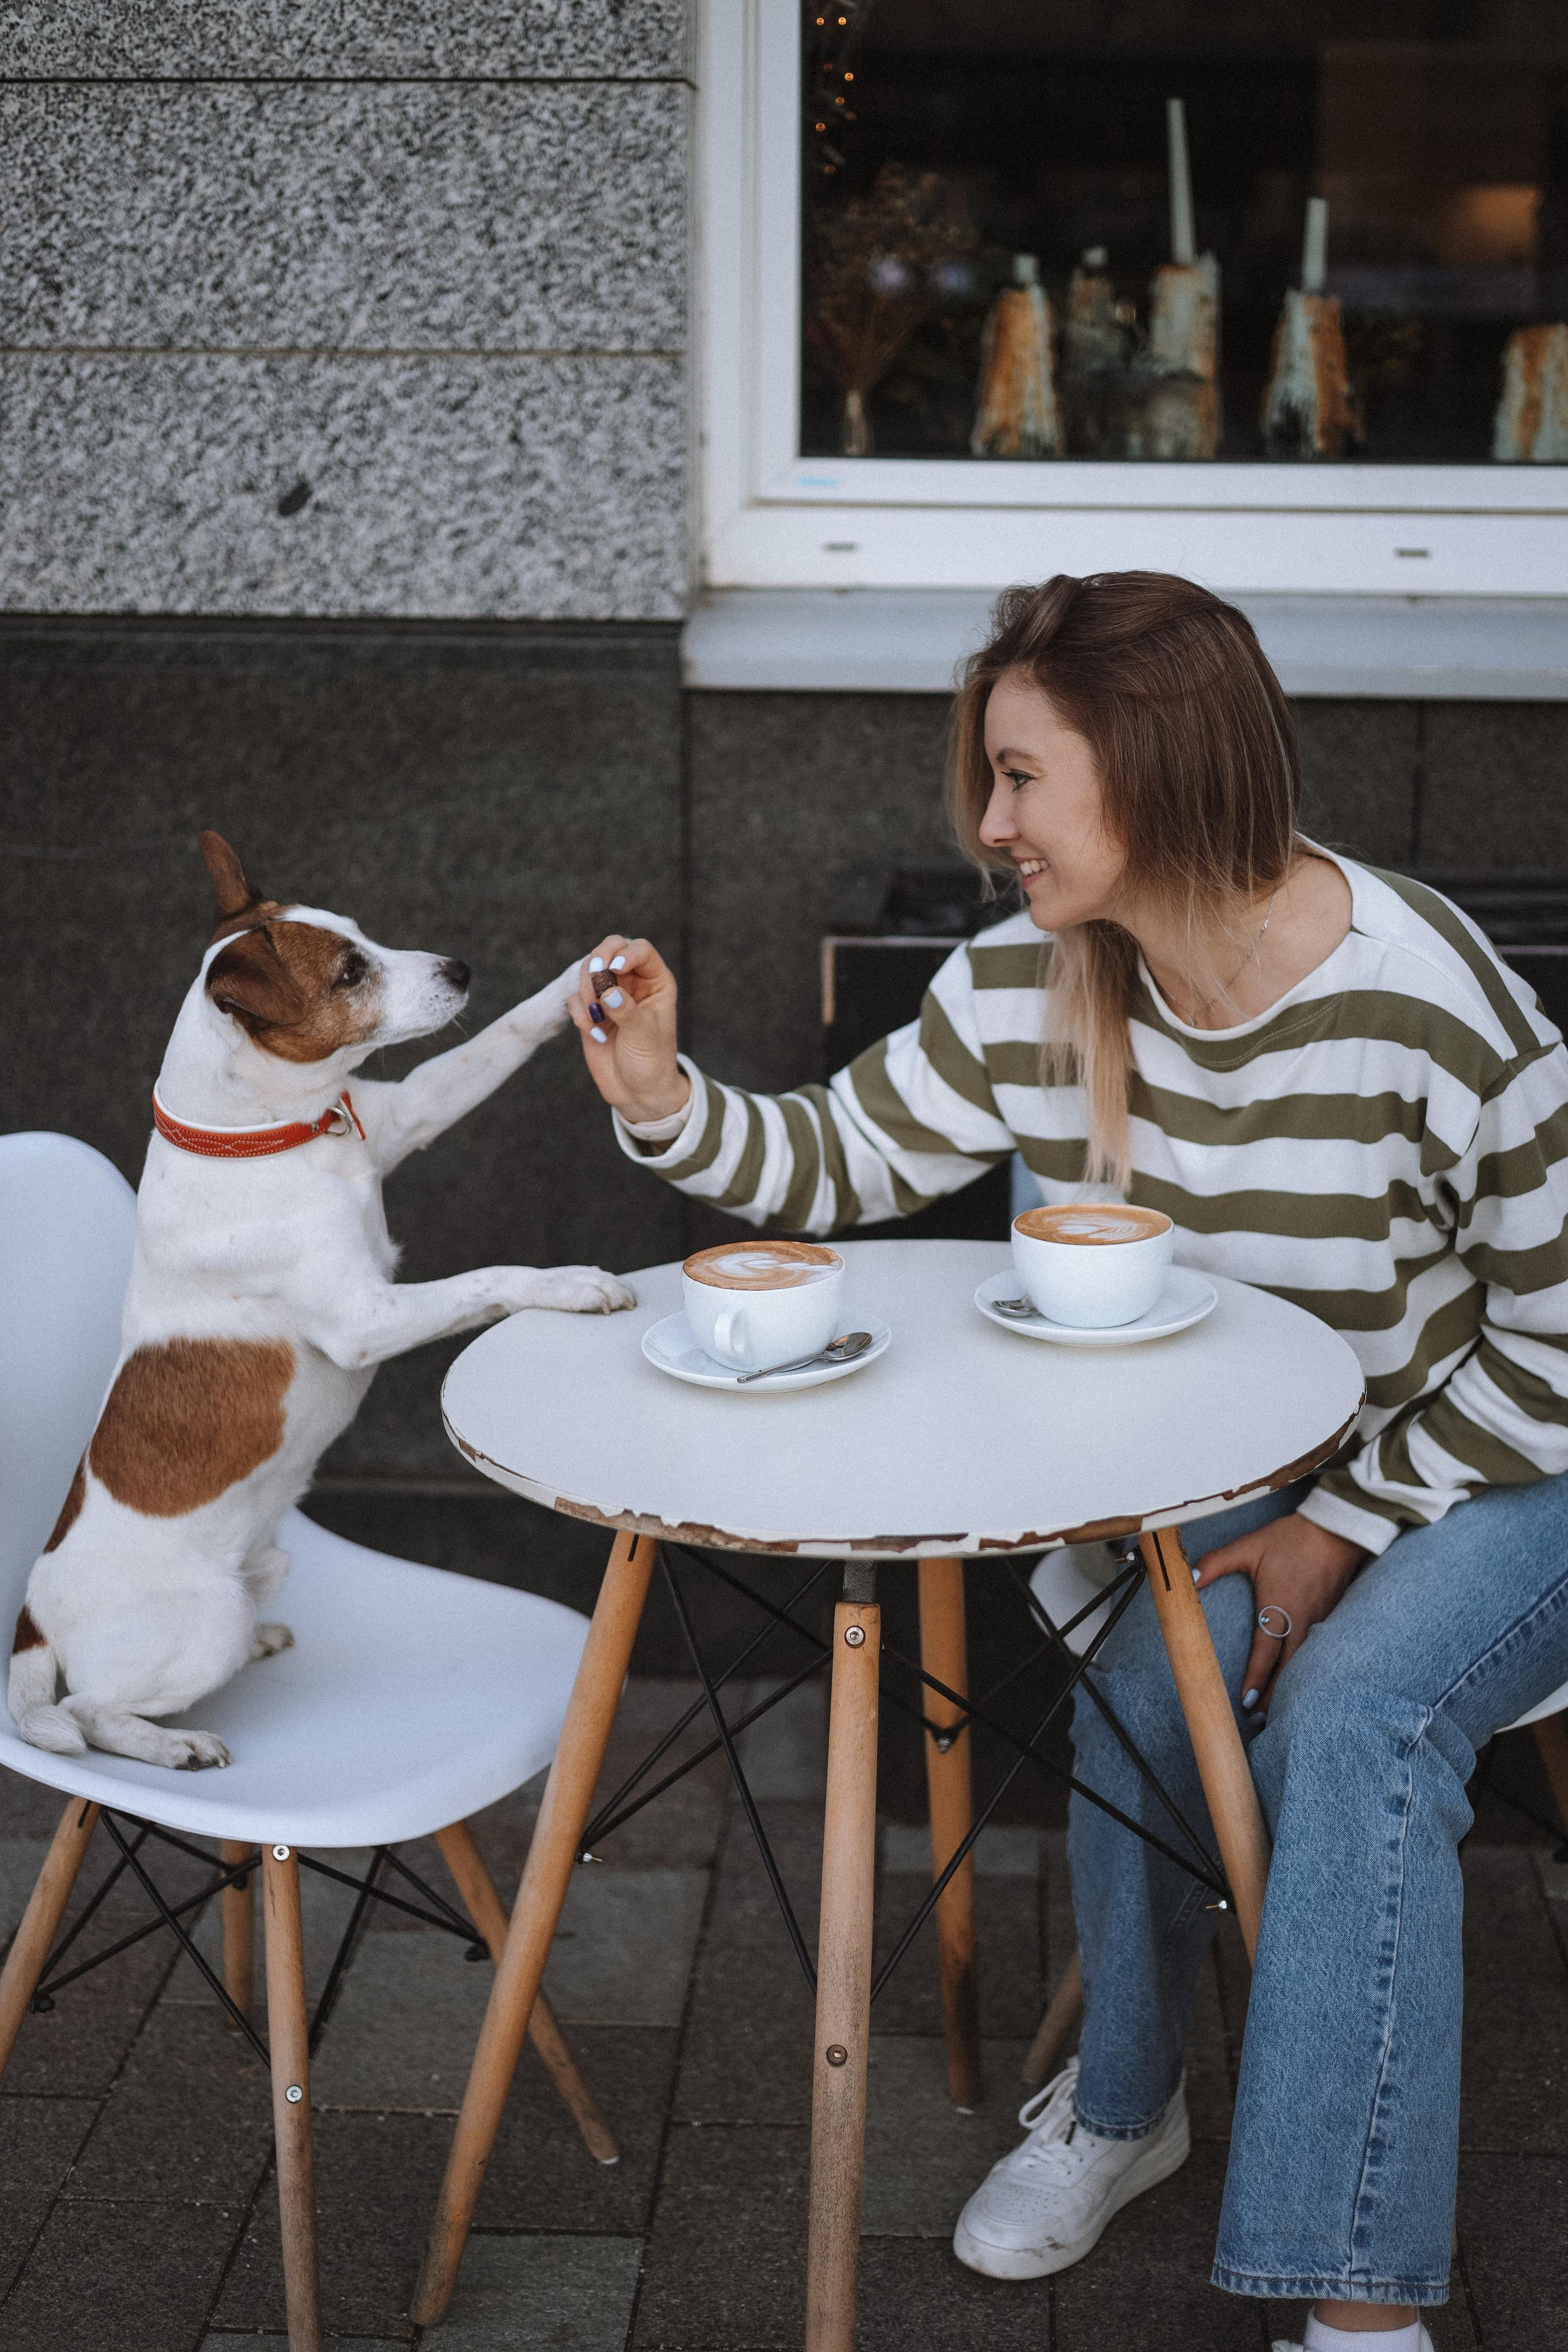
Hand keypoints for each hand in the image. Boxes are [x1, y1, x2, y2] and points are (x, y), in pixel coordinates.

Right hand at [566, 934, 690, 1122]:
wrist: (637, 1091)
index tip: (615, 967)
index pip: (640, 950)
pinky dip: (579, 1012)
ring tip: (597, 1020)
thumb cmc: (651, 1062)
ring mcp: (609, 995)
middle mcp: (632, 982)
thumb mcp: (644, 1036)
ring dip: (587, 992)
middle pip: (609, 950)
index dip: (626, 952)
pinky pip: (575, 998)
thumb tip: (608, 992)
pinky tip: (593, 1033)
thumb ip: (627, 1011)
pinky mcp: (590, 1010)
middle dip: (598, 964)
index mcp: (656, 982)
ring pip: (588, 971)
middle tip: (596, 982)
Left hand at [1192, 1511, 1367, 1716]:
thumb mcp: (1249, 1546)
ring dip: (1289, 1685)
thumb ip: (1217, 1562)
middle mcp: (1301, 1620)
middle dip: (1274, 1696)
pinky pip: (1317, 1650)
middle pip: (1288, 1669)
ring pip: (1304, 1663)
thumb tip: (1190, 1577)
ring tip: (1277, 1708)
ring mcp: (1319, 1620)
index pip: (1266, 1653)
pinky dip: (1305, 1668)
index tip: (1246, 1703)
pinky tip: (1298, 1678)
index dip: (1256, 1680)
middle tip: (1259, 1720)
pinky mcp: (1330, 1616)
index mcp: (1279, 1607)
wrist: (1337, 1529)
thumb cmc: (1292, 1538)